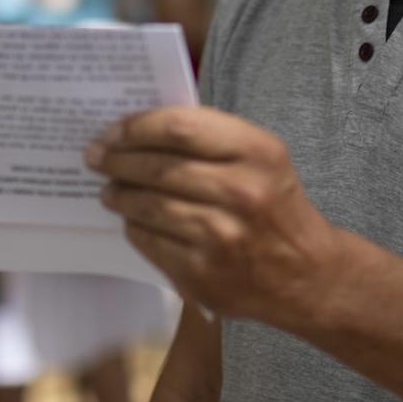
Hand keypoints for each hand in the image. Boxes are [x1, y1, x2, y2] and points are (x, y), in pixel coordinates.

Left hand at [88, 106, 344, 322]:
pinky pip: (149, 242)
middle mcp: (241, 193)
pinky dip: (135, 227)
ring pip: (147, 207)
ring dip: (119, 195)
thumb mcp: (261, 158)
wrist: (306, 275)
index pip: (179, 127)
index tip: (112, 131)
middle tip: (96, 157)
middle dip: (116, 160)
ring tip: (110, 191)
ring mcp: (220, 237)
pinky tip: (134, 220)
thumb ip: (210, 139)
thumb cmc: (275, 204)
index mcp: (258, 152)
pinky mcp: (202, 274)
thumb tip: (139, 131)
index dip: (136, 127)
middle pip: (157, 168)